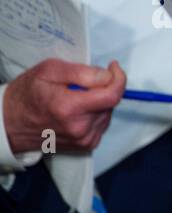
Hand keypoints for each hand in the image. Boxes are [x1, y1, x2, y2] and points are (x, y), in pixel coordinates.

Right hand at [2, 58, 125, 154]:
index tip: (113, 68)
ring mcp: (84, 139)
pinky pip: (102, 124)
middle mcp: (79, 127)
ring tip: (74, 99)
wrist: (12, 123)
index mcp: (69, 107)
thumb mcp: (48, 70)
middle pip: (110, 103)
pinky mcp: (87, 145)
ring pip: (108, 113)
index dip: (118, 78)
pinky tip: (77, 112)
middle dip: (102, 89)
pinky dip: (95, 114)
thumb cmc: (27, 94)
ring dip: (98, 102)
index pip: (112, 95)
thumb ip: (81, 72)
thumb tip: (106, 75)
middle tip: (80, 85)